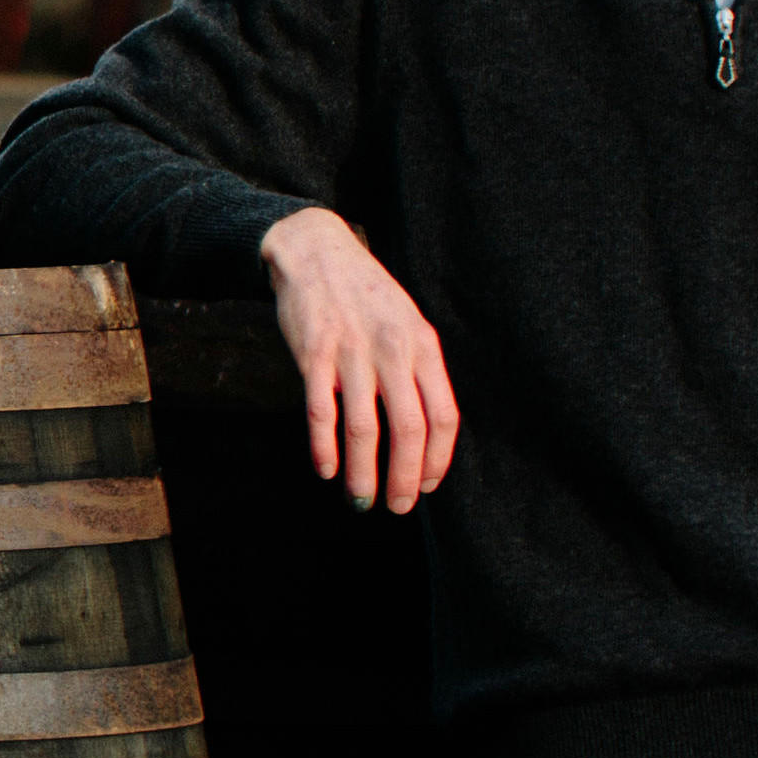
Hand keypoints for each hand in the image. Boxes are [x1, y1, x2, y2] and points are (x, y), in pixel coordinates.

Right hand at [260, 207, 459, 513]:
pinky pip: (322, 412)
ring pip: (364, 429)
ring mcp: (353, 352)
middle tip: (398, 507)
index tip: (429, 486)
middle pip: (409, 429)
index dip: (439, 459)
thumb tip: (425, 433)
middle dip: (406, 478)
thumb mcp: (406, 322)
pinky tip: (327, 471)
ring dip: (364, 474)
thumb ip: (417, 369)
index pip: (443, 415)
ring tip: (362, 500)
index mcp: (423, 345)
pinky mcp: (313, 353)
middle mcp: (393, 350)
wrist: (316, 249)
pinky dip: (324, 449)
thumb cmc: (366, 295)